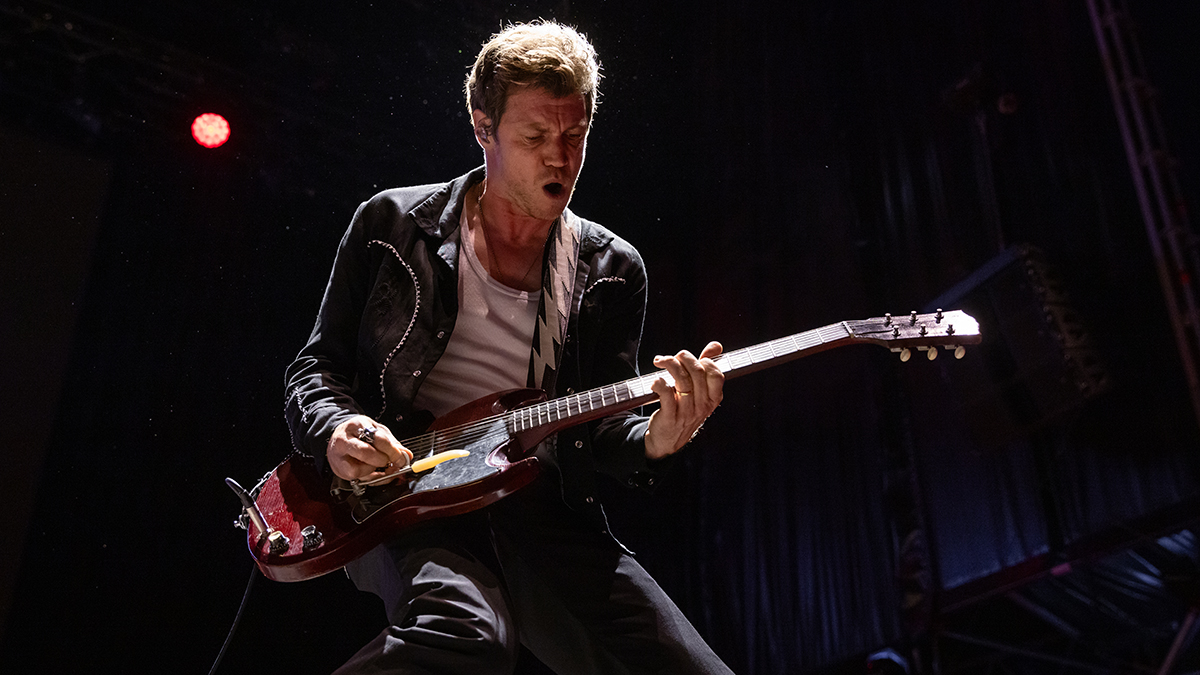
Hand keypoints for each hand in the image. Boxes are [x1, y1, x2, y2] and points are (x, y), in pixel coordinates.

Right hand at [326, 416, 412, 481]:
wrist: (337, 439)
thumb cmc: (359, 435)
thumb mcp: (376, 431)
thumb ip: (392, 443)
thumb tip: (406, 455)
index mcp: (357, 425)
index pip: (377, 438)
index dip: (392, 450)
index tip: (400, 456)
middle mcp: (344, 440)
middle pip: (366, 453)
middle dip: (383, 460)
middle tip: (391, 462)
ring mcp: (339, 456)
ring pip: (359, 469)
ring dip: (375, 470)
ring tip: (379, 464)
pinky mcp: (339, 470)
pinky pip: (358, 478)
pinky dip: (371, 478)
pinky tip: (375, 472)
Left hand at [644, 341, 723, 459]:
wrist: (668, 439)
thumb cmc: (685, 410)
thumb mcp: (700, 391)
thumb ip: (707, 366)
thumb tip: (716, 345)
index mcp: (713, 398)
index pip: (716, 375)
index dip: (705, 361)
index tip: (694, 358)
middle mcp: (702, 405)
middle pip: (697, 373)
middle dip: (684, 358)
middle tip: (673, 357)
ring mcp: (686, 412)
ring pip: (682, 380)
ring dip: (670, 364)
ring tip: (660, 361)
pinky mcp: (670, 416)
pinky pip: (666, 394)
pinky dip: (659, 383)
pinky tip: (656, 380)